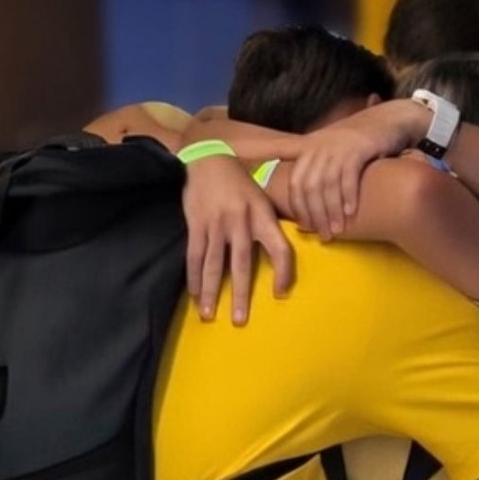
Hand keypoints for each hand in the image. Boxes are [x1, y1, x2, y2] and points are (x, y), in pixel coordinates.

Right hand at [182, 156, 293, 325]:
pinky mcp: (197, 224)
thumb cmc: (241, 183)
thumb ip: (270, 225)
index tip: (280, 293)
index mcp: (263, 216)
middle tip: (240, 320)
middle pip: (242, 264)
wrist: (209, 159)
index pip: (280, 249)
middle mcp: (241, 222)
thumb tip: (285, 255)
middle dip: (240, 295)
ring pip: (213, 264)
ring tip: (209, 315)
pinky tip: (194, 295)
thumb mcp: (263, 198)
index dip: (283, 272)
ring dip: (211, 292)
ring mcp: (217, 224)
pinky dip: (193, 277)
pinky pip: (194, 255)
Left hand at [290, 99, 429, 238]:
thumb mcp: (329, 150)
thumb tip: (306, 205)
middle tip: (323, 235)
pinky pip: (348, 177)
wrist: (388, 120)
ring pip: (327, 184)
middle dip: (315, 214)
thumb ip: (314, 171)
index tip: (303, 227)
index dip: (297, 206)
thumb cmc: (357, 142)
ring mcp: (337, 146)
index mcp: (308, 148)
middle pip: (309, 186)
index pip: (294, 181)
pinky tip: (351, 213)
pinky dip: (348, 197)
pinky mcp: (357, 148)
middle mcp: (319, 146)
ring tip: (336, 230)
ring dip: (332, 211)